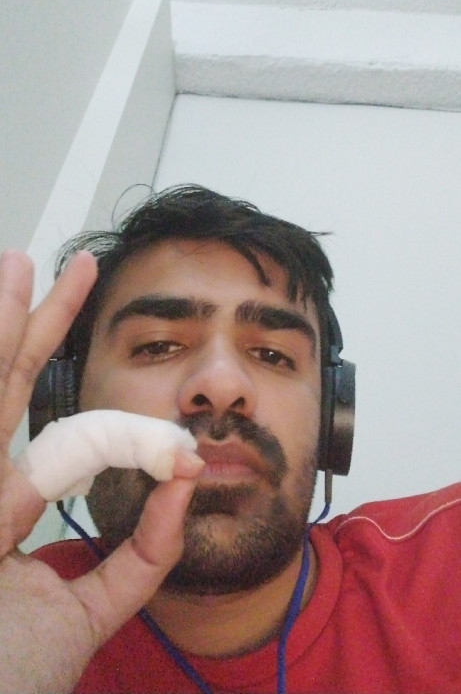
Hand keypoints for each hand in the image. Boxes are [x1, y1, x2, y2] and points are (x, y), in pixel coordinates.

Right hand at [0, 251, 201, 692]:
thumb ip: (140, 556)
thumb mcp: (90, 612)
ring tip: (16, 267)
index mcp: (5, 512)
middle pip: (4, 391)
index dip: (118, 427)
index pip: (55, 435)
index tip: (173, 441)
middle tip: (50, 268)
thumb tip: (185, 482)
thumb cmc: (14, 680)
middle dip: (28, 327)